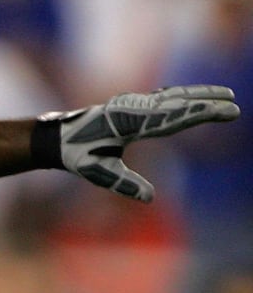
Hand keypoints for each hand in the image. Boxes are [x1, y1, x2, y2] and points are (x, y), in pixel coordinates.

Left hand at [42, 84, 238, 201]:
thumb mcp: (99, 173)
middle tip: (233, 102)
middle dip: (207, 101)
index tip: (225, 110)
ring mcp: (131, 104)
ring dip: (197, 94)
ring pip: (171, 96)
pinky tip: (192, 96)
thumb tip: (149, 198)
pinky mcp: (130, 105)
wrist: (58, 138)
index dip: (201, 112)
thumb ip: (124, 184)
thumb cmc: (77, 157)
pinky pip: (161, 98)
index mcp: (129, 122)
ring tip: (223, 95)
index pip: (173, 116)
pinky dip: (181, 95)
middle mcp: (132, 108)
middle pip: (177, 102)